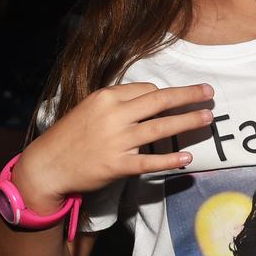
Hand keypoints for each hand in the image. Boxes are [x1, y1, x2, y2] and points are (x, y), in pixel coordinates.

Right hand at [12, 82, 214, 210]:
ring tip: (207, 118)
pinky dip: (170, 160)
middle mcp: (114, 115)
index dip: (165, 94)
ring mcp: (117, 141)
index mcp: (107, 97)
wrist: (46, 166)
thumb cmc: (69, 136)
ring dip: (188, 122)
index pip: (146, 89)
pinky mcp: (117, 165)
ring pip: (160, 128)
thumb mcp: (90, 108)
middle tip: (209, 93)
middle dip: (188, 95)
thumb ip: (117, 102)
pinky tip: (187, 158)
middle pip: (159, 100)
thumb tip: (149, 95)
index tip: (176, 98)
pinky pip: (150, 162)